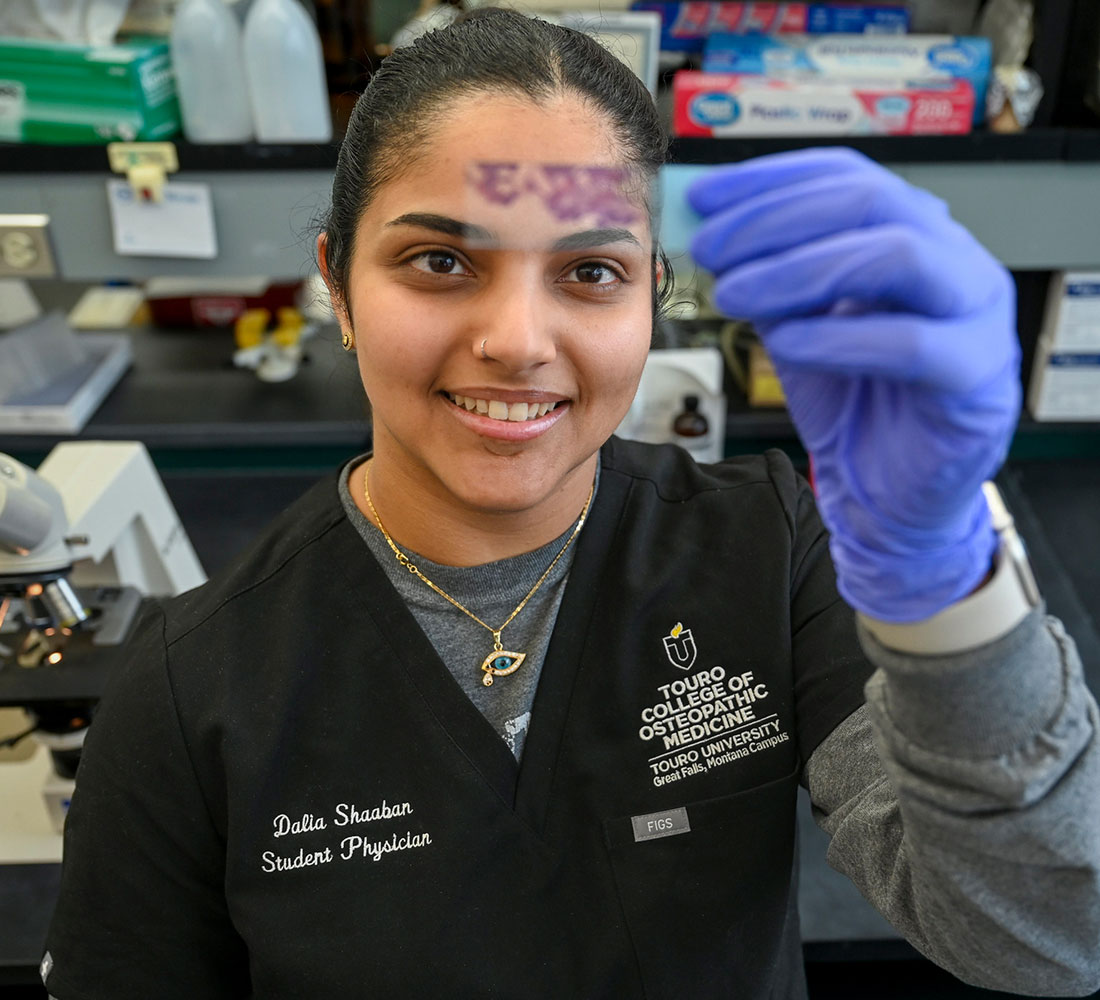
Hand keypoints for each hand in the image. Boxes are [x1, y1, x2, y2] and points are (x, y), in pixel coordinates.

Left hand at [688, 148, 1020, 622]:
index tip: (702, 197)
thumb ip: (770, 278)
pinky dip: (838, 337)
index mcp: (913, 234)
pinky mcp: (976, 378)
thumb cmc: (852, 402)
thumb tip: (713, 233)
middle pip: (871, 202)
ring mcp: (975, 314)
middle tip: (711, 249)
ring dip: (798, 270)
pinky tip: (783, 343)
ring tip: (733, 294)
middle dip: (775, 220)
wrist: (886, 491)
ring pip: (897, 257)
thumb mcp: (798, 325)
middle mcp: (953, 260)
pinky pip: (911, 343)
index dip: (769, 180)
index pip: (846, 177)